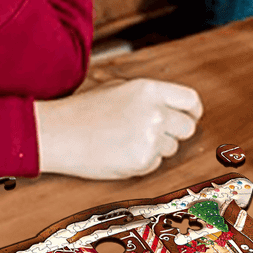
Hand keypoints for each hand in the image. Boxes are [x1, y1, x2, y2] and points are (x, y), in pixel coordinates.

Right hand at [35, 78, 203, 179]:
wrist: (59, 133)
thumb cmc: (84, 110)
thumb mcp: (119, 88)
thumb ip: (151, 96)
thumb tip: (175, 107)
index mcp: (150, 90)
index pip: (190, 100)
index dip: (193, 111)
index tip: (190, 117)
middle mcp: (155, 112)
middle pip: (187, 127)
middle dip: (175, 132)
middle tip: (154, 134)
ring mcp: (150, 138)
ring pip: (171, 148)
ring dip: (156, 147)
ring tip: (126, 140)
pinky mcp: (143, 161)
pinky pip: (156, 164)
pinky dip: (143, 161)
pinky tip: (120, 152)